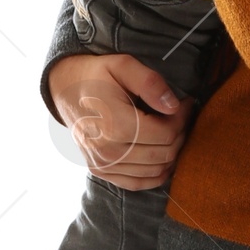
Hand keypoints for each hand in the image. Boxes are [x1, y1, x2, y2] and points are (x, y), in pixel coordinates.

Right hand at [47, 51, 193, 190]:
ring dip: (171, 153)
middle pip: (163, 154)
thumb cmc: (96, 75)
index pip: (165, 134)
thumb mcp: (123, 65)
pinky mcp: (102, 172)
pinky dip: (156, 173)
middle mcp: (108, 151)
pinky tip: (161, 154)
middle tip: (179, 116)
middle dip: (179, 134)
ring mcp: (104, 165)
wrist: (66, 90)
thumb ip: (150, 83)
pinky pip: (139, 183)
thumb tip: (173, 106)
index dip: (182, 119)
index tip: (183, 104)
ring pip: (156, 171)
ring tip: (169, 130)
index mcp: (114, 125)